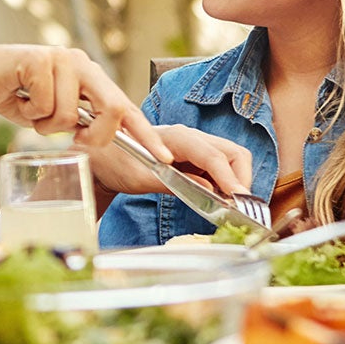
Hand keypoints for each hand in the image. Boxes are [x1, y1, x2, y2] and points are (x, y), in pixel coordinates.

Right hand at [0, 45, 170, 160]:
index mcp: (92, 77)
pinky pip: (46, 106)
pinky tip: (19, 97)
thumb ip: (79, 122)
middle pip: (113, 108)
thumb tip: (97, 142)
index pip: (127, 108)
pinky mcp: (39, 61)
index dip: (146, 135)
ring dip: (46, 125)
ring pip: (71, 115)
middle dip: (96, 135)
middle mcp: (82, 64)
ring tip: (31, 109)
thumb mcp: (54, 113)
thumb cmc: (17, 95)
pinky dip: (29, 113)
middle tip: (75, 141)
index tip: (164, 158)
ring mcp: (62, 59)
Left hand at [79, 122, 252, 199]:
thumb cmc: (116, 161)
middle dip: (241, 179)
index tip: (239, 198)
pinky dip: (227, 183)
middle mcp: (190, 137)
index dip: (229, 177)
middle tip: (238, 206)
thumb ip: (174, 183)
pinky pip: (221, 168)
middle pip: (233, 153)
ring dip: (236, 182)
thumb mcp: (139, 178)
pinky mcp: (195, 157)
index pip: (212, 155)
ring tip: (230, 205)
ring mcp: (195, 146)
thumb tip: (206, 190)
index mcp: (176, 137)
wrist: (102, 157)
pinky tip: (220, 199)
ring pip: (232, 159)